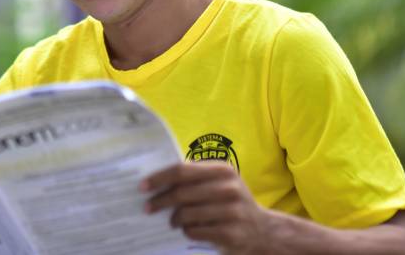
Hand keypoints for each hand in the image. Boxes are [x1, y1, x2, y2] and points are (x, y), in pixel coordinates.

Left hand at [141, 161, 269, 254]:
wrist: (262, 230)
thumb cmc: (230, 202)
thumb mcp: (219, 183)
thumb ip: (194, 177)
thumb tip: (155, 181)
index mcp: (223, 170)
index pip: (182, 170)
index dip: (159, 178)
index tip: (142, 186)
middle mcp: (230, 188)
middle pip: (182, 193)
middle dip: (160, 201)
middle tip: (148, 208)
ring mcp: (233, 211)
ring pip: (187, 214)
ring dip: (174, 219)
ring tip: (172, 221)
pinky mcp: (232, 233)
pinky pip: (196, 231)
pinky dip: (187, 231)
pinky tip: (188, 230)